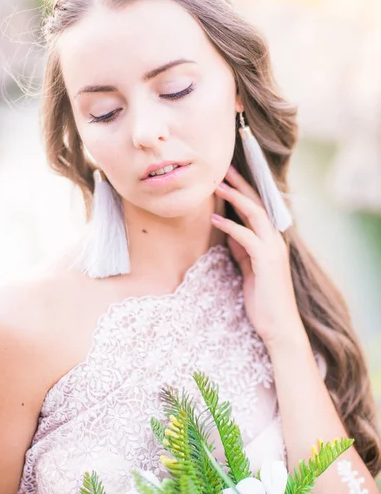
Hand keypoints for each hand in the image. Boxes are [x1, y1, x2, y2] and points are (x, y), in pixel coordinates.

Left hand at [211, 165, 304, 349]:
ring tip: (216, 186)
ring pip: (255, 214)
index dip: (243, 189)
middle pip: (258, 202)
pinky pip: (247, 237)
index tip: (226, 174)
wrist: (278, 326)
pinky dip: (230, 226)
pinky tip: (214, 220)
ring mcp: (273, 249)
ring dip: (235, 198)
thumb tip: (229, 230)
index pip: (258, 206)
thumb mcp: (248, 268)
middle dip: (241, 183)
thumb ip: (242, 247)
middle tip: (223, 167)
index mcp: (271, 240)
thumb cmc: (263, 299)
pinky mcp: (267, 261)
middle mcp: (275, 239)